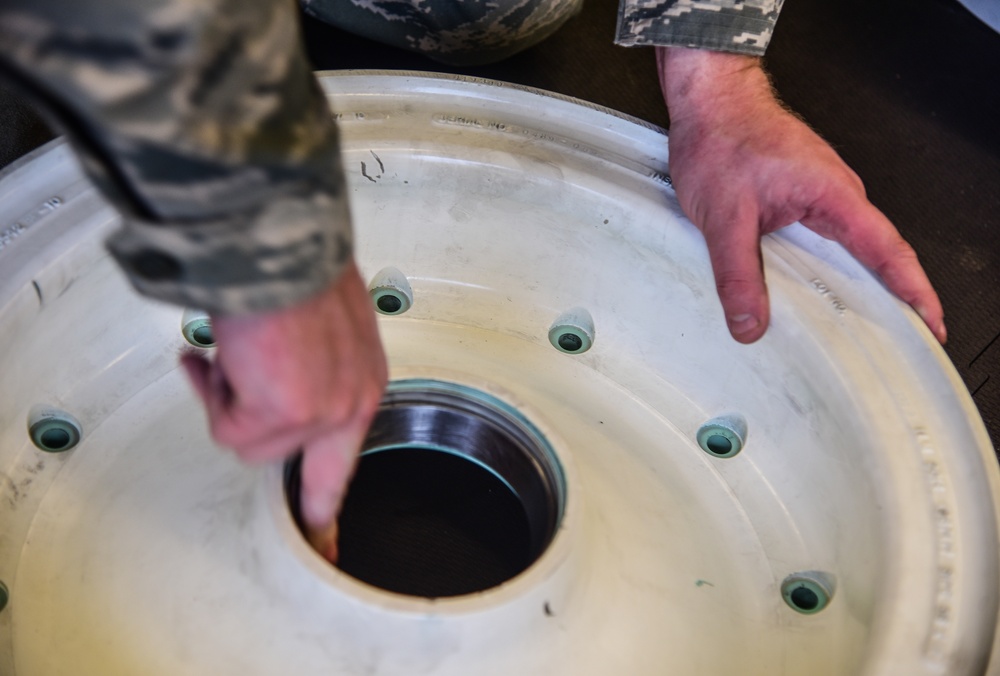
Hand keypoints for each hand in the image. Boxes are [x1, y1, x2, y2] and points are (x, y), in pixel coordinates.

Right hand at [181, 260, 387, 561]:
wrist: (278, 239)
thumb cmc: (295, 266)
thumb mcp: (317, 324)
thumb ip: (304, 364)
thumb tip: (264, 379)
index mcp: (364, 381)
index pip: (347, 457)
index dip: (329, 503)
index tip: (326, 541)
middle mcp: (353, 402)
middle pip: (307, 471)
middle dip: (283, 473)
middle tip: (276, 470)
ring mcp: (323, 411)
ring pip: (249, 443)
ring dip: (227, 397)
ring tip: (231, 351)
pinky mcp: (287, 411)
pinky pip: (228, 428)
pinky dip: (212, 392)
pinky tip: (221, 353)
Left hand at [656, 46, 945, 343]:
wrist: (709, 99)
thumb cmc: (721, 139)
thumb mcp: (723, 218)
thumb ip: (737, 274)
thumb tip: (749, 324)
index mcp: (833, 195)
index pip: (888, 252)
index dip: (913, 292)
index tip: (931, 325)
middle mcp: (836, 194)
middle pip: (876, 256)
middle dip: (893, 300)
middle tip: (898, 344)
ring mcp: (820, 194)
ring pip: (846, 249)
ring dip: (856, 286)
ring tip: (860, 331)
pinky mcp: (800, 196)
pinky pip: (823, 239)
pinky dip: (826, 269)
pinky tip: (812, 294)